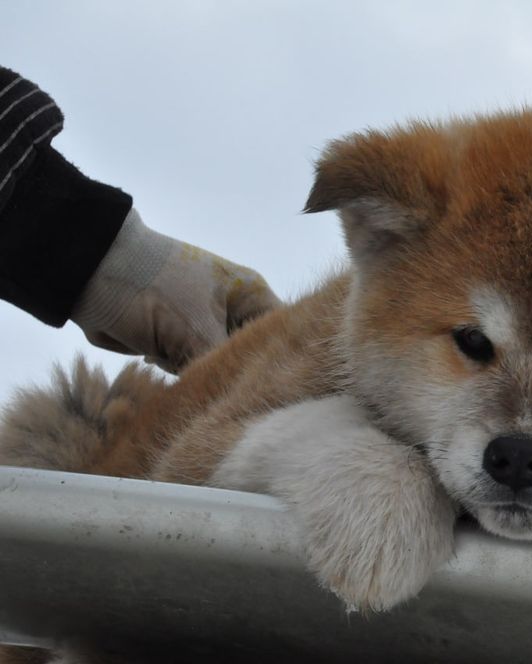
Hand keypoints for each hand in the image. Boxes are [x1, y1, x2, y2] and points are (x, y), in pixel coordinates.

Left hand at [71, 209, 280, 372]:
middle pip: (249, 356)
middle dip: (232, 374)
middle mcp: (232, 311)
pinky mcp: (174, 340)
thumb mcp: (197, 331)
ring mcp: (202, 325)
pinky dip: (174, 370)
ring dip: (197, 374)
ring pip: (215, 366)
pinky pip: (187, 367)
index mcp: (250, 295)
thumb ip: (226, 368)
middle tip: (218, 387)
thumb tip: (243, 402)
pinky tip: (157, 358)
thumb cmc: (154, 289)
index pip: (283, 333)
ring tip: (172, 360)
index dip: (281, 363)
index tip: (272, 393)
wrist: (87, 271)